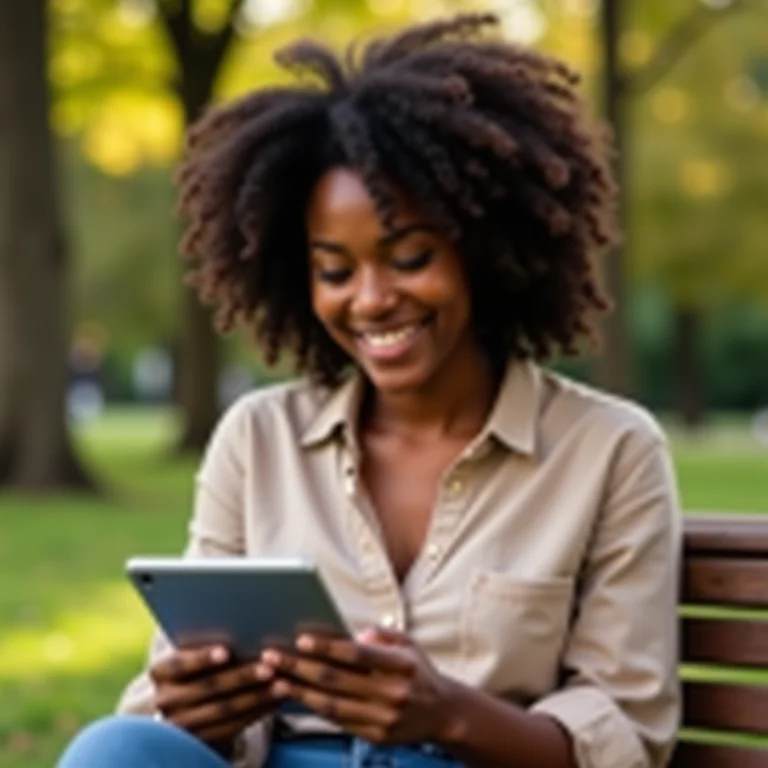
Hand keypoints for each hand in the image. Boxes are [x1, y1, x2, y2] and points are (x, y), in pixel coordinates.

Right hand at [150, 645, 280, 755]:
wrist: (187, 701)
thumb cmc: (199, 663)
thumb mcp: (194, 651)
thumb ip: (210, 639)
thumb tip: (249, 625)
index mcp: (161, 672)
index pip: (180, 663)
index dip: (202, 658)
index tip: (226, 651)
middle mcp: (165, 700)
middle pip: (208, 687)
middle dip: (242, 676)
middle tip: (270, 667)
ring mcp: (181, 724)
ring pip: (224, 710)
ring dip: (257, 696)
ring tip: (282, 684)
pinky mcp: (201, 740)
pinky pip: (233, 727)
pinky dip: (257, 712)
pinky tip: (276, 700)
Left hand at [260, 627, 459, 744]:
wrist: (444, 713)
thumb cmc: (419, 671)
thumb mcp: (408, 643)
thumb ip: (381, 634)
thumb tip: (352, 636)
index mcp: (401, 665)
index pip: (357, 654)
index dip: (327, 647)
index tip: (301, 639)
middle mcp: (393, 693)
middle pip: (337, 679)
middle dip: (300, 667)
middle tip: (273, 657)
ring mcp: (384, 718)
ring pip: (332, 704)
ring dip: (299, 692)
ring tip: (275, 680)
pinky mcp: (376, 736)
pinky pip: (338, 721)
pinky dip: (314, 709)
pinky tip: (296, 698)